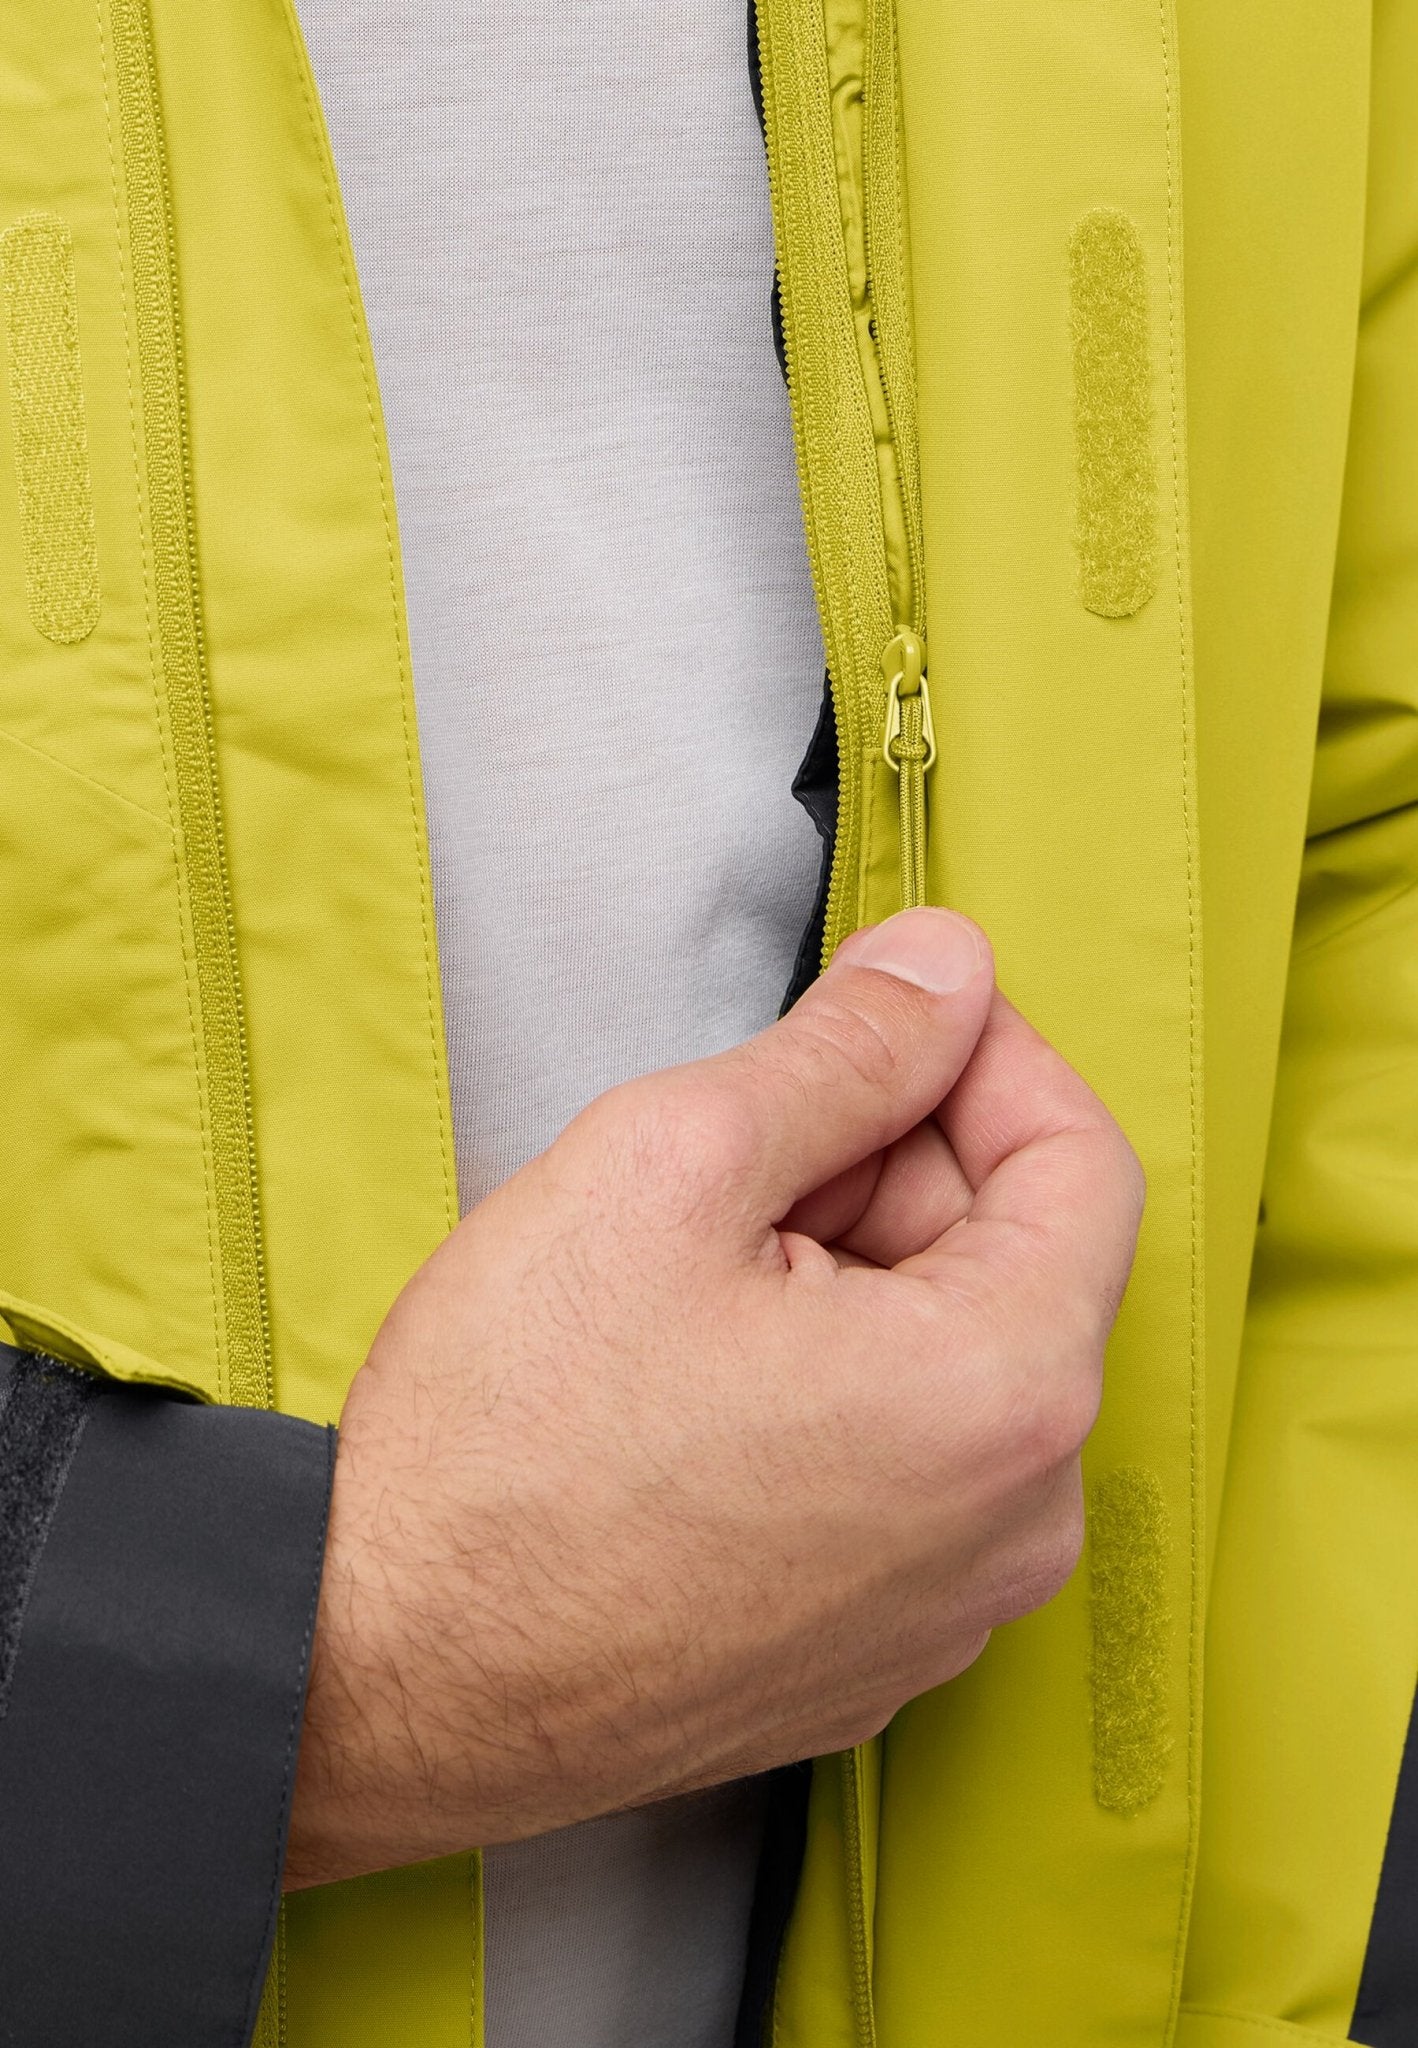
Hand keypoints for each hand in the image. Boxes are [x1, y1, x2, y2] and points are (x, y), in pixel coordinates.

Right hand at [285, 908, 1143, 1887]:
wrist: (377, 1672)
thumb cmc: (508, 1443)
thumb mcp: (674, 1165)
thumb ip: (847, 1049)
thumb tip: (945, 969)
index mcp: (1002, 1396)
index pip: (1084, 1162)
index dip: (984, 1054)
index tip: (894, 1014)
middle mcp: (1015, 1527)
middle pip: (1014, 1266)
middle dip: (891, 1173)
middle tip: (736, 1157)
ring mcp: (946, 1611)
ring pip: (951, 1366)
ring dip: (853, 1279)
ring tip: (690, 1281)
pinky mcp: (870, 1655)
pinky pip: (904, 1471)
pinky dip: (834, 1390)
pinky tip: (696, 1388)